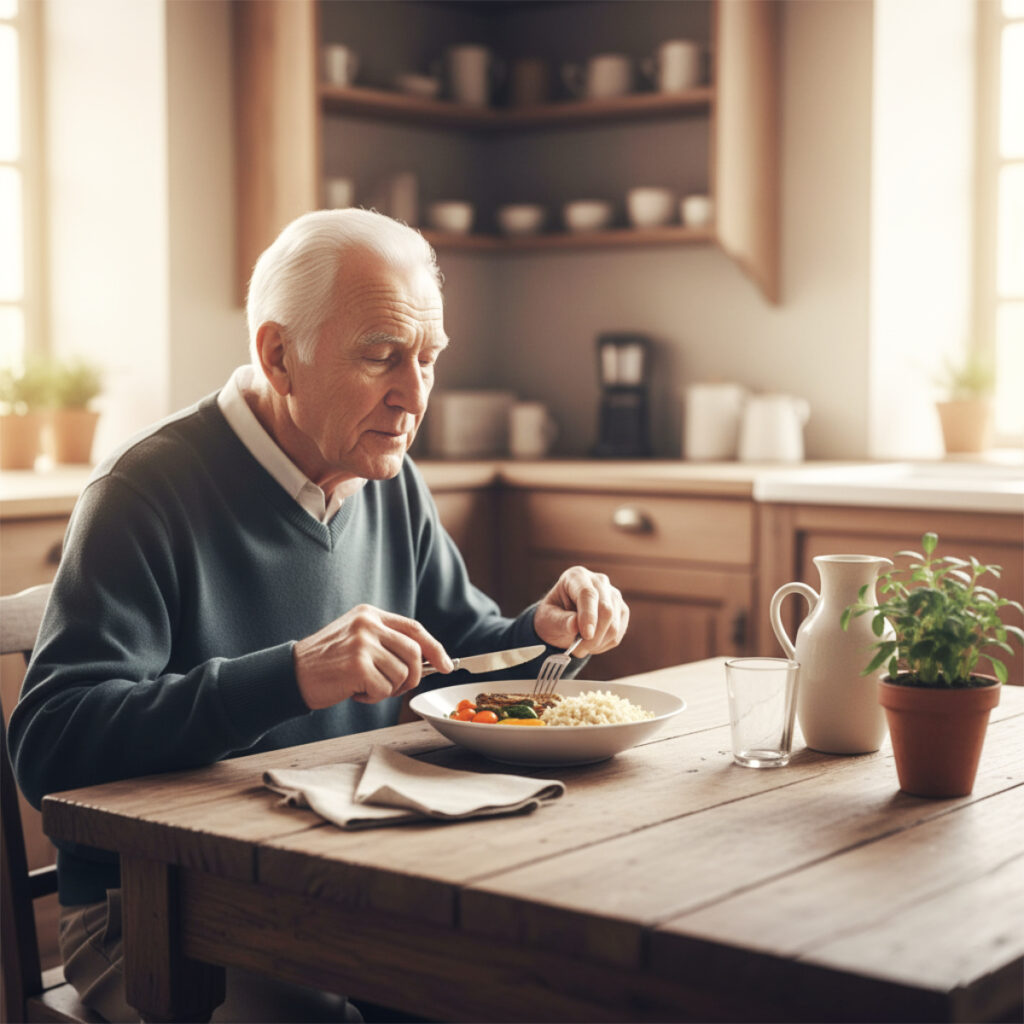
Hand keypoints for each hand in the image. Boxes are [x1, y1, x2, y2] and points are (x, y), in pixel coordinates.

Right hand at [293, 605, 452, 709]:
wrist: (291, 673)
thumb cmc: (326, 662)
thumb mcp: (356, 638)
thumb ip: (386, 642)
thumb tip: (425, 659)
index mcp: (370, 614)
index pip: (414, 629)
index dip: (435, 648)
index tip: (447, 666)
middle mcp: (368, 624)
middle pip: (414, 654)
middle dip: (412, 677)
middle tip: (394, 688)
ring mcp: (362, 643)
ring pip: (401, 674)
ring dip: (387, 690)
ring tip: (364, 686)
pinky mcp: (357, 665)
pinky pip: (384, 689)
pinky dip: (373, 697)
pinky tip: (354, 692)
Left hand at [532, 566, 629, 657]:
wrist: (561, 620)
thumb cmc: (552, 616)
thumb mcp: (548, 618)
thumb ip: (560, 621)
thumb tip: (574, 625)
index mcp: (576, 576)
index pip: (588, 594)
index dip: (588, 615)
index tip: (585, 635)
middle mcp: (598, 581)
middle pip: (606, 609)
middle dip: (593, 635)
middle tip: (578, 650)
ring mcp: (613, 595)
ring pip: (614, 624)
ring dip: (597, 642)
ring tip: (580, 647)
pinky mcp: (621, 610)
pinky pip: (618, 633)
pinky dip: (603, 644)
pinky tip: (590, 643)